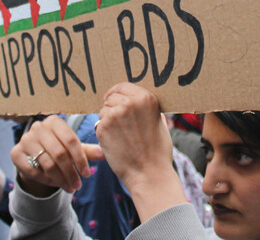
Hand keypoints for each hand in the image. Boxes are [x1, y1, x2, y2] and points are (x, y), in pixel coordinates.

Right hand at [11, 115, 103, 195]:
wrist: (34, 156)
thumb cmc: (59, 149)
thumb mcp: (74, 149)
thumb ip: (88, 151)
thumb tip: (104, 153)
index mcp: (54, 121)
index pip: (71, 140)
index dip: (81, 159)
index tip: (88, 174)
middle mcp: (37, 127)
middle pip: (59, 153)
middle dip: (71, 172)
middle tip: (78, 185)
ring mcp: (24, 139)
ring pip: (47, 163)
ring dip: (60, 179)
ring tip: (70, 188)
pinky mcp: (15, 153)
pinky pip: (33, 170)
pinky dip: (46, 180)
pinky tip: (56, 184)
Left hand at [96, 83, 187, 221]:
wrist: (149, 174)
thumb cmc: (157, 151)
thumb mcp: (160, 123)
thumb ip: (149, 109)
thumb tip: (140, 100)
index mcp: (146, 98)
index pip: (123, 86)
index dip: (118, 94)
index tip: (114, 99)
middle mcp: (129, 103)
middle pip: (111, 98)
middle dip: (113, 108)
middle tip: (120, 124)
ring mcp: (114, 115)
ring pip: (103, 111)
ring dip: (108, 120)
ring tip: (121, 136)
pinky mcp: (103, 128)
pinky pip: (99, 124)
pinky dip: (104, 132)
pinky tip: (115, 143)